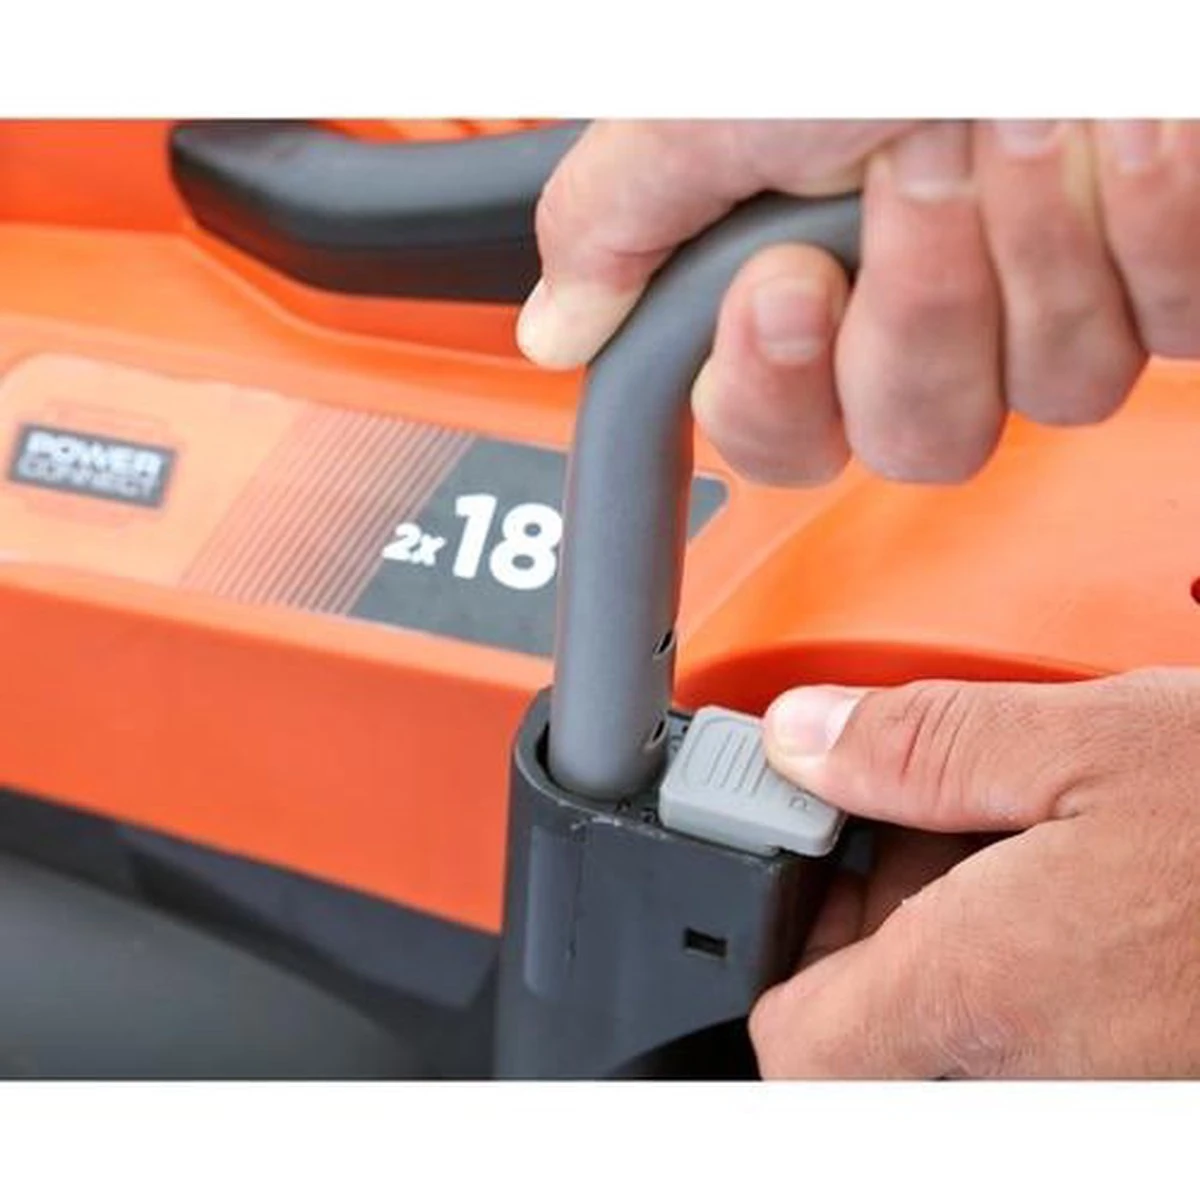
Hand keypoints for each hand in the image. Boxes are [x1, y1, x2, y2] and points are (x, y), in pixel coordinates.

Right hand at [519, 120, 1199, 484]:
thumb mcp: (705, 92)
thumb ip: (615, 218)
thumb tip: (556, 325)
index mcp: (813, 289)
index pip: (784, 441)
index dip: (776, 399)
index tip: (777, 286)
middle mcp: (934, 313)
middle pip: (925, 442)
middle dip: (919, 310)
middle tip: (909, 165)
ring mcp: (1058, 296)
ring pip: (1056, 388)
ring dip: (1031, 245)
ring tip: (1016, 109)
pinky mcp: (1165, 266)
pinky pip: (1173, 320)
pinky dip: (1145, 220)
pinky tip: (1120, 119)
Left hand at [746, 669, 1199, 1077]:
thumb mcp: (1086, 742)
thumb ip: (920, 746)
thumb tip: (800, 737)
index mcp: (984, 987)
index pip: (797, 1047)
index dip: (773, 949)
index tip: (798, 861)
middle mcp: (1037, 1070)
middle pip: (874, 1030)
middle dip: (871, 923)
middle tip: (915, 821)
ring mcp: (1099, 1085)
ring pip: (953, 1029)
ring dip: (947, 937)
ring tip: (1003, 835)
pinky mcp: (1148, 1072)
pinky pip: (1035, 1037)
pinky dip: (1017, 961)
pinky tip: (1059, 878)